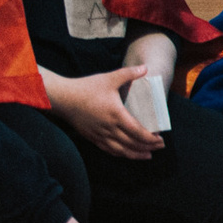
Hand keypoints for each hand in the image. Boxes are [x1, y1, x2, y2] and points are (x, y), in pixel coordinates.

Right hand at [46, 65, 165, 159]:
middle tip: (160, 147)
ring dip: (136, 154)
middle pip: (132, 143)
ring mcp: (99, 134)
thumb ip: (128, 73)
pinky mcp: (91, 137)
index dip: (150, 138)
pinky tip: (127, 154)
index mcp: (116, 115)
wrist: (62, 98)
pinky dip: (120, 153)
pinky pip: (108, 149)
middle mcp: (109, 128)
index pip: (137, 132)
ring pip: (121, 150)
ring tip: (148, 155)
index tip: (161, 139)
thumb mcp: (109, 78)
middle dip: (148, 147)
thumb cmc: (86, 88)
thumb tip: (146, 67)